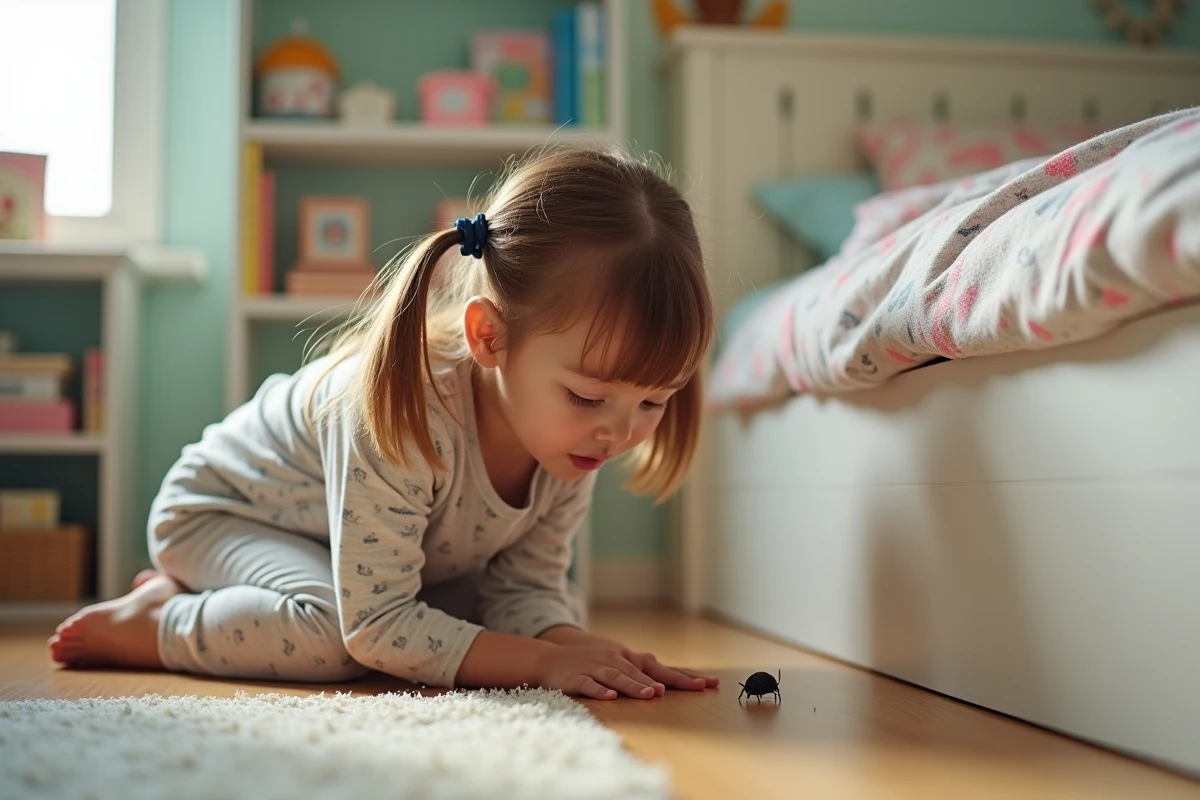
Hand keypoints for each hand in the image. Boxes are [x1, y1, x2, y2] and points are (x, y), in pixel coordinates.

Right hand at [537, 626, 719, 692]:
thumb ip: (639, 671)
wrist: (549, 658)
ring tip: (651, 694)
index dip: (685, 676)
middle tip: (693, 687)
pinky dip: (600, 690)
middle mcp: (616, 661)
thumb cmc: (588, 663)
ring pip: (618, 677)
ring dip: (635, 685)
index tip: (709, 684)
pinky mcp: (578, 678)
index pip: (662, 668)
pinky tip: (610, 696)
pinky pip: (590, 685)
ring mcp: (596, 668)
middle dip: (668, 680)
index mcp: (628, 659)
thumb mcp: (616, 663)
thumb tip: (665, 680)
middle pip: (645, 671)